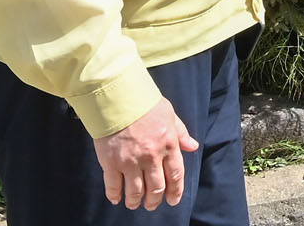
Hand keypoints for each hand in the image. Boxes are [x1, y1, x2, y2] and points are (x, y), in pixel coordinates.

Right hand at [92, 96, 197, 210]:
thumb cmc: (145, 104)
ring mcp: (130, 161)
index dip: (175, 191)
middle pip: (156, 187)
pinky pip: (113, 186)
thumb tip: (193, 147)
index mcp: (168, 145)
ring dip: (136, 202)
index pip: (176, 175)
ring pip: (136, 191)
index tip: (173, 200)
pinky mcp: (111, 163)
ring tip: (135, 204)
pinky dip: (115, 196)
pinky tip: (117, 199)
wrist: (119, 99)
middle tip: (152, 204)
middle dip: (154, 200)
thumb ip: (181, 133)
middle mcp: (151, 156)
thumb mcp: (170, 115)